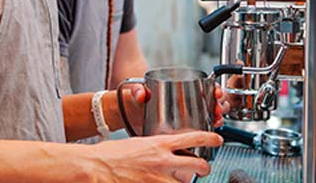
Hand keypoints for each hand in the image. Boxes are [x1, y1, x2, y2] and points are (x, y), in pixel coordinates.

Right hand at [86, 132, 223, 181]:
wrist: (97, 166)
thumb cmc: (111, 154)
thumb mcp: (138, 143)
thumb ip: (155, 147)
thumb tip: (164, 152)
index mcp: (160, 143)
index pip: (194, 137)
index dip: (210, 138)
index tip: (218, 139)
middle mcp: (163, 160)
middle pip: (199, 165)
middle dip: (205, 169)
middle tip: (203, 170)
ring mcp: (159, 178)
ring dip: (186, 182)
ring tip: (182, 181)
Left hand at [121, 82, 229, 132]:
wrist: (129, 111)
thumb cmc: (135, 97)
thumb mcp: (136, 91)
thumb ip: (137, 91)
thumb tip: (141, 94)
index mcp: (177, 87)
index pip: (202, 85)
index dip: (213, 89)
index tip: (217, 93)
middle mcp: (184, 99)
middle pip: (209, 100)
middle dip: (219, 104)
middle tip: (218, 109)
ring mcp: (184, 113)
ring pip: (208, 113)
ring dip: (216, 116)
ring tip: (217, 120)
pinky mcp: (181, 126)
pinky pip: (200, 126)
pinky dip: (208, 128)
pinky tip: (211, 130)